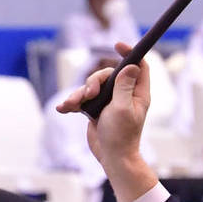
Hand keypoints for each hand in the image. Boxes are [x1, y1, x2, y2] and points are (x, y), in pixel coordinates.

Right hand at [55, 41, 158, 201]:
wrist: (111, 157)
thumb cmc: (122, 135)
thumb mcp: (122, 108)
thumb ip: (124, 86)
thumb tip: (131, 65)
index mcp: (136, 92)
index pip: (138, 66)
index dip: (130, 53)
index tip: (117, 45)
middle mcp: (124, 94)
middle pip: (108, 74)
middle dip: (94, 80)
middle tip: (89, 93)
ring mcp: (109, 102)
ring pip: (92, 86)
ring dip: (79, 93)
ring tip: (72, 105)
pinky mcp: (95, 109)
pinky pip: (82, 100)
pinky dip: (73, 103)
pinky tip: (64, 109)